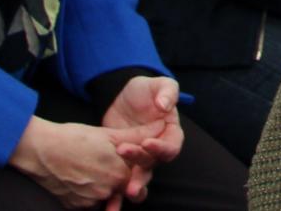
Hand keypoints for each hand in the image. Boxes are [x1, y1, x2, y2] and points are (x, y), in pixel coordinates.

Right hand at [8, 117, 133, 208]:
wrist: (40, 151)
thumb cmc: (74, 138)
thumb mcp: (108, 134)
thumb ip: (138, 134)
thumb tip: (161, 125)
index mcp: (120, 173)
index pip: (137, 176)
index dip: (132, 166)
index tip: (122, 158)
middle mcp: (108, 191)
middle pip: (122, 188)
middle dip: (118, 178)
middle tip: (103, 165)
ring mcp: (91, 201)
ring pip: (106, 197)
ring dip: (103, 187)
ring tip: (90, 169)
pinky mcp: (76, 207)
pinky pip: (90, 204)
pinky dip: (88, 194)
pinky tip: (80, 178)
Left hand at [99, 77, 183, 202]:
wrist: (120, 96)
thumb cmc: (144, 89)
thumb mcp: (157, 83)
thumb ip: (167, 91)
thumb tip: (165, 106)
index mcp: (170, 133)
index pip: (171, 146)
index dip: (161, 148)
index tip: (146, 143)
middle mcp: (157, 149)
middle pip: (153, 166)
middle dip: (142, 174)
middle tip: (131, 182)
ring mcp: (140, 157)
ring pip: (140, 176)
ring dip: (133, 185)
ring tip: (124, 192)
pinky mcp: (123, 162)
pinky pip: (122, 177)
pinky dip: (117, 190)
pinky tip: (109, 198)